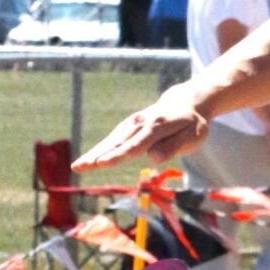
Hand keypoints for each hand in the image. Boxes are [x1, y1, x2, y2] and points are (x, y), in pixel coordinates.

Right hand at [73, 85, 208, 169]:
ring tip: (77, 167)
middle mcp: (141, 122)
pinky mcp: (128, 126)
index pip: (136, 144)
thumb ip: (173, 146)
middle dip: (98, 155)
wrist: (185, 103)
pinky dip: (98, 150)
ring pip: (111, 140)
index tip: (103, 163)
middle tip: (81, 167)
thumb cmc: (192, 125)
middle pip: (117, 142)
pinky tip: (86, 162)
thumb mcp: (192, 136)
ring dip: (93, 153)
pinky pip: (111, 139)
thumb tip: (152, 159)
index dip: (119, 155)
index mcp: (158, 126)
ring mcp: (132, 123)